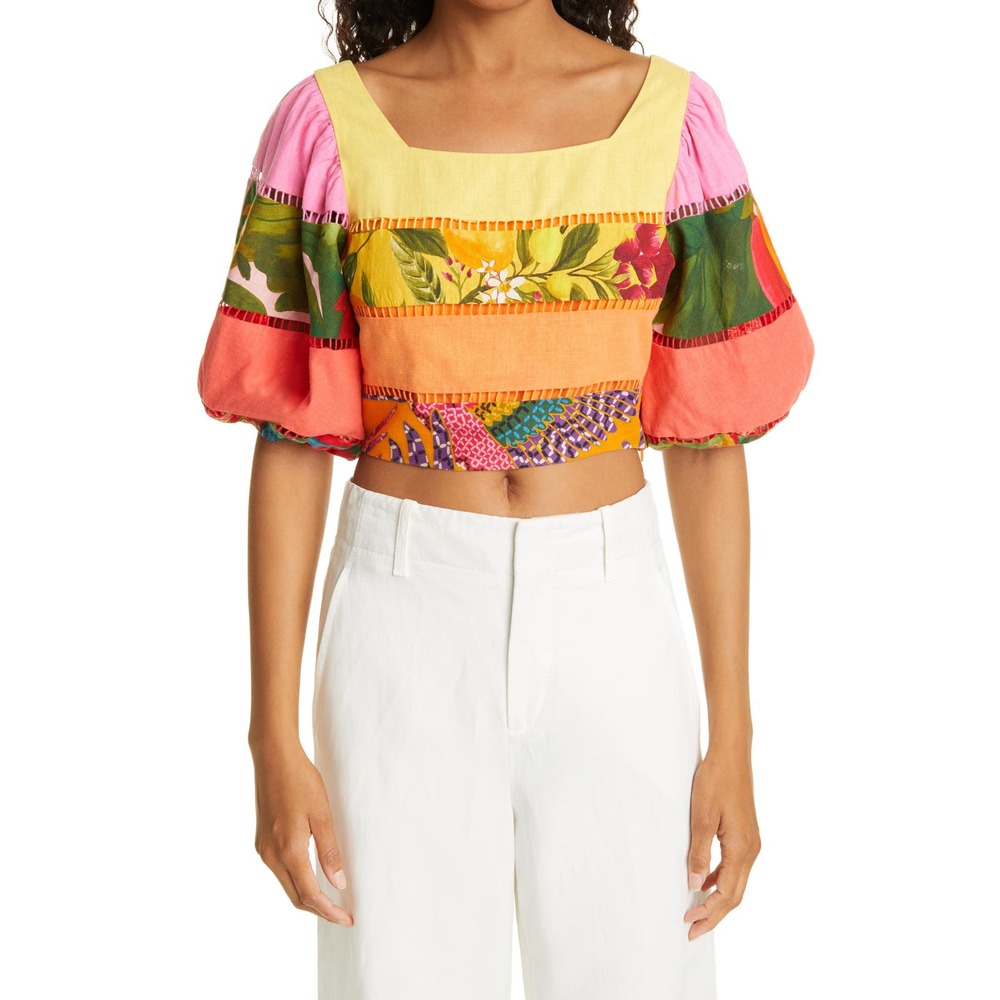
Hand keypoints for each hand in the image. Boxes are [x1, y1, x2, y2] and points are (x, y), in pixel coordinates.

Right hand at [250, 740, 353, 925]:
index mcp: (288, 850)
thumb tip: (338, 884)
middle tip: (342, 914)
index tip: (347, 919)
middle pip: (296, 897)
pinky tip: (312, 876)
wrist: (273, 758)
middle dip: (319, 910)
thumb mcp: (322, 814)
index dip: (329, 911)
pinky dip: (297, 881)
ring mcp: (263, 849)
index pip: (310, 894)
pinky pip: (280, 871)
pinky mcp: (262, 841)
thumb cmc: (300, 781)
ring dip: (307, 897)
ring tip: (331, 899)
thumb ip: (329, 852)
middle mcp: (271, 855)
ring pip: (287, 885)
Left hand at [683, 746, 760, 939]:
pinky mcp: (746, 835)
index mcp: (742, 849)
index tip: (689, 923)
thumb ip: (699, 854)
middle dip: (714, 915)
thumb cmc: (716, 781)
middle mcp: (752, 850)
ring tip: (697, 911)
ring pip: (736, 883)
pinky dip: (721, 881)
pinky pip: (735, 867)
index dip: (709, 912)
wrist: (731, 755)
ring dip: (717, 900)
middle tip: (692, 930)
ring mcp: (751, 843)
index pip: (727, 894)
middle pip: (735, 895)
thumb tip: (695, 886)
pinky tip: (705, 882)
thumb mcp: (702, 817)